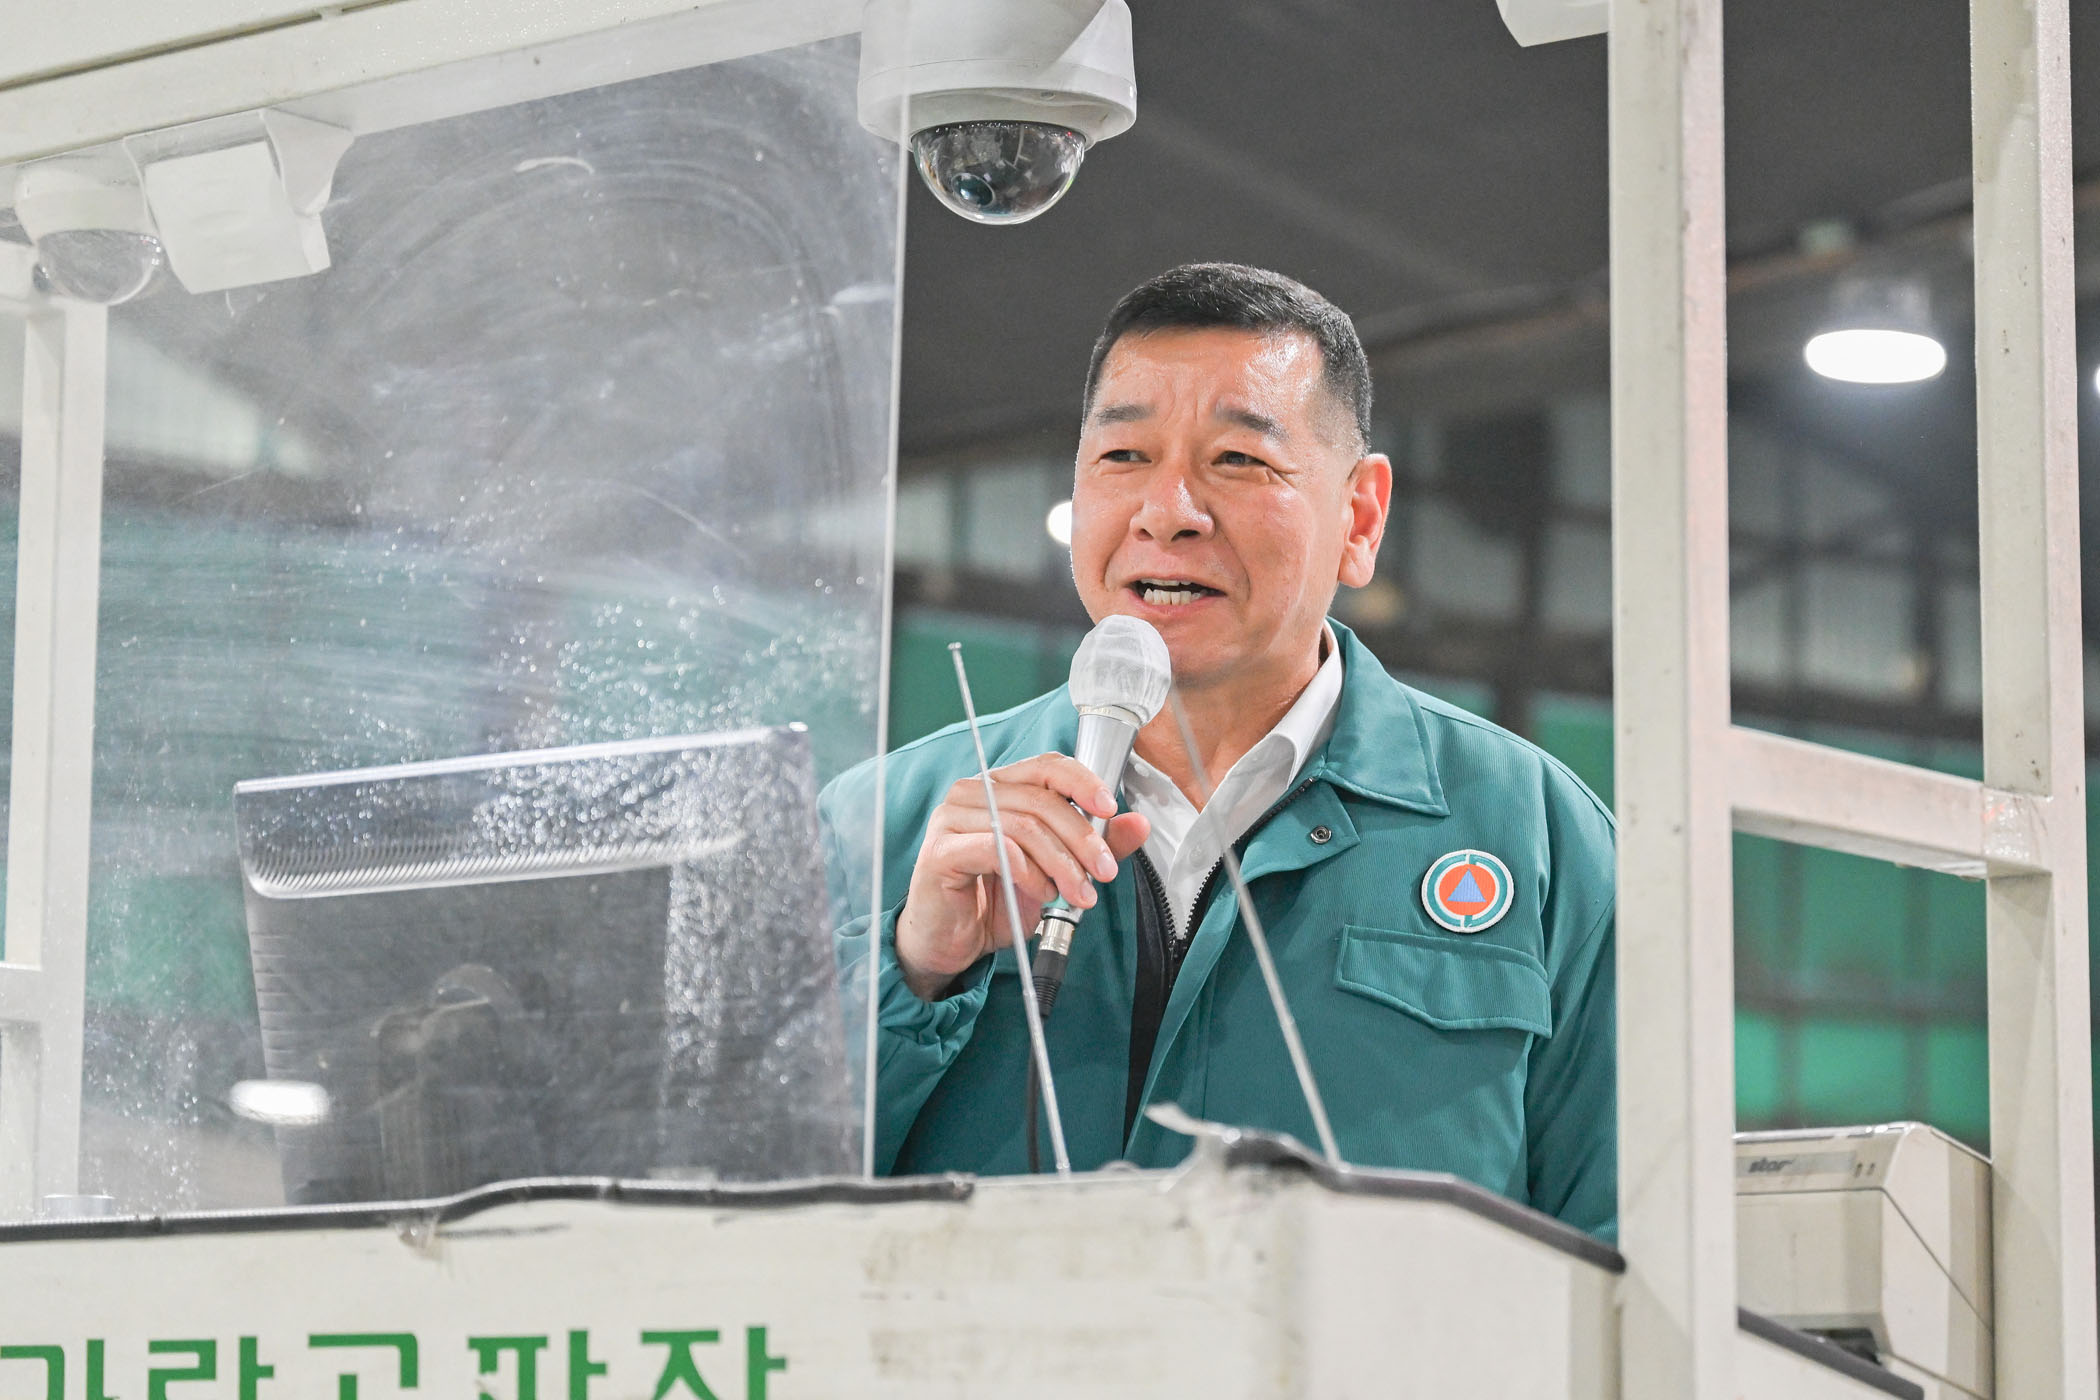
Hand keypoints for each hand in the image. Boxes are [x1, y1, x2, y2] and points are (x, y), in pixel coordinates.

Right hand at [896, 754, 1149, 999]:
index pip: (1046, 766)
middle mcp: (972, 793)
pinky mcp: (941, 851)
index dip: (1082, 782)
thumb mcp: (1054, 873)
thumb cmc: (995, 902)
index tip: (1110, 808)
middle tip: (1103, 871)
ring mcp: (951, 819)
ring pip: (1024, 826)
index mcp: (999, 787)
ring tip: (1078, 893)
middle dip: (1082, 838)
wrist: (950, 944)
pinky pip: (997, 849)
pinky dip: (1028, 872)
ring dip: (1061, 863)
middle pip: (1041, 799)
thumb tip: (1138, 824)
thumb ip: (1091, 846)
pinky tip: (1040, 892)